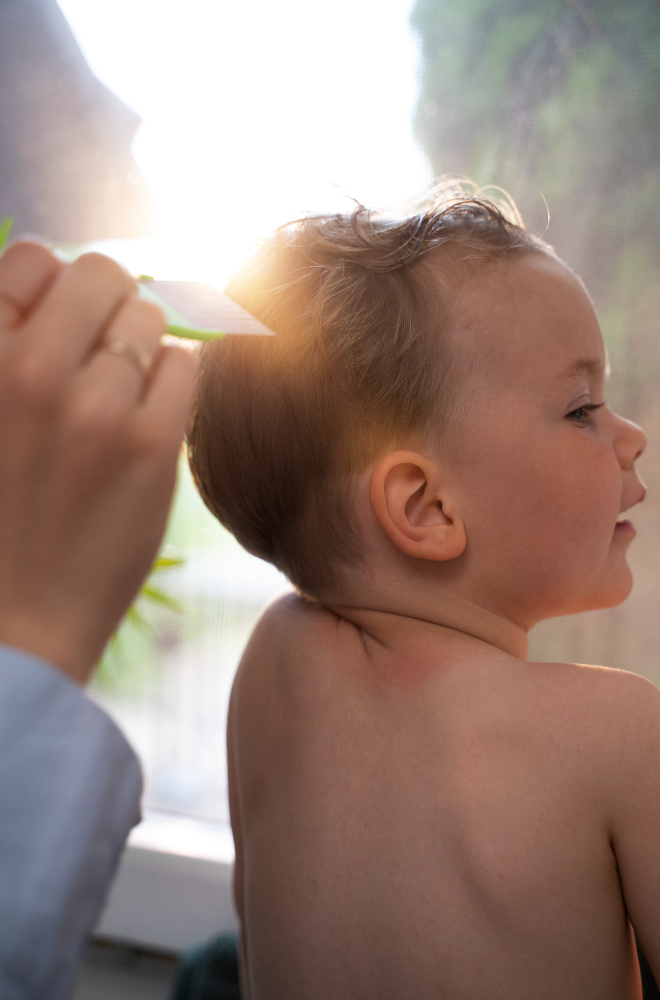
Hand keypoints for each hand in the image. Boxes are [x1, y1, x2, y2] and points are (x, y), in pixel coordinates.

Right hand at [0, 241, 195, 683]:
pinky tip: (147, 418)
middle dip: (103, 301)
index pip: (29, 258)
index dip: (49, 286)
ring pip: (148, 315)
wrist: (11, 624)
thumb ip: (4, 345)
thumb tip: (49, 277)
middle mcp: (24, 369)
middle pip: (99, 273)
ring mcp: (92, 407)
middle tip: (97, 348)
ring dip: (139, 345)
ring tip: (118, 394)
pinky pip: (185, 364)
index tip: (55, 320)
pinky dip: (171, 382)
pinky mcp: (149, 446)